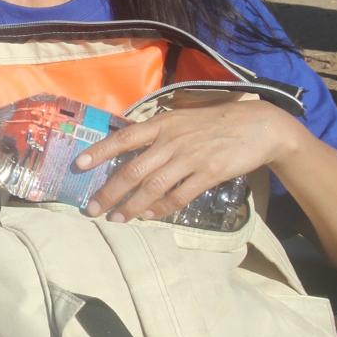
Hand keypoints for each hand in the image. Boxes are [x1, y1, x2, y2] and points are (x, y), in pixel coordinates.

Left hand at [74, 100, 300, 224]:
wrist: (257, 126)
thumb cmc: (216, 122)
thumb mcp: (183, 118)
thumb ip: (158, 133)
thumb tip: (131, 151)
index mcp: (163, 123)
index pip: (124, 137)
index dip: (100, 151)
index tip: (79, 164)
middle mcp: (172, 140)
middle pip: (132, 169)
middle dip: (109, 192)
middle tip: (93, 208)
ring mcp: (189, 157)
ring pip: (152, 187)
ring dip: (131, 205)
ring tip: (116, 218)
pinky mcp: (208, 173)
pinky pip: (178, 196)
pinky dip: (160, 208)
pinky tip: (148, 216)